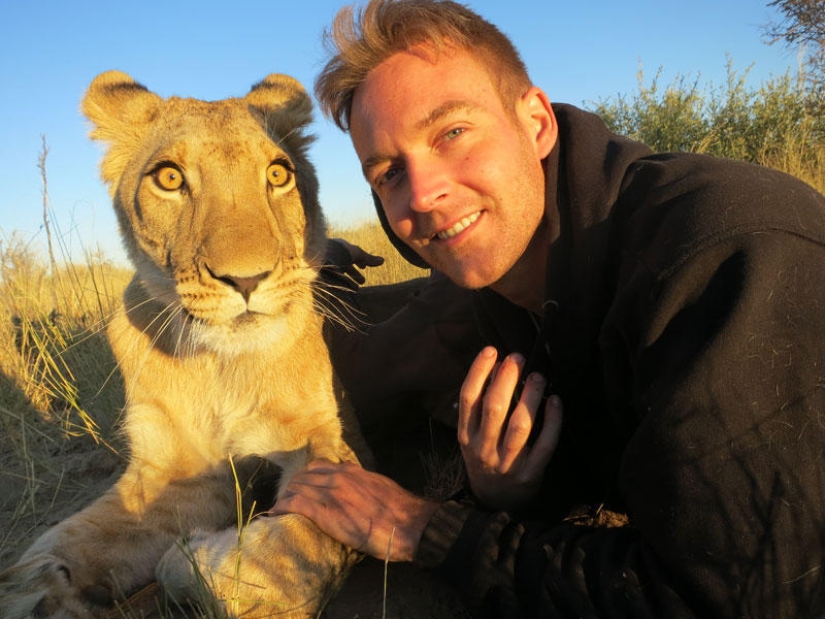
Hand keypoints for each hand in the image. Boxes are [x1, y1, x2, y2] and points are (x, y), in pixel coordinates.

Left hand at [270, 460, 437, 561]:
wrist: (409, 524)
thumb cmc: (400, 511)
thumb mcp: (381, 486)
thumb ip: (364, 482)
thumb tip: (358, 482)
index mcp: (353, 472)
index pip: (319, 466)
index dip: (306, 477)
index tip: (300, 486)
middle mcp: (340, 478)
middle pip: (304, 476)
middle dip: (292, 488)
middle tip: (285, 501)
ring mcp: (333, 494)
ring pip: (297, 487)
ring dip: (285, 498)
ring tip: (278, 508)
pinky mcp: (328, 513)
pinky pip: (296, 503)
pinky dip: (283, 507)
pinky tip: (275, 514)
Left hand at [321, 237, 384, 290]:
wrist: (320, 255)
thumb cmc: (340, 251)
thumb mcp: (358, 254)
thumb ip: (369, 259)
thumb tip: (383, 260)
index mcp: (340, 248)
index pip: (351, 255)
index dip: (359, 262)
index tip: (364, 268)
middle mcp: (332, 256)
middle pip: (345, 266)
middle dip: (354, 274)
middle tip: (362, 283)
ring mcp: (325, 265)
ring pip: (337, 274)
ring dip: (347, 282)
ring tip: (355, 291)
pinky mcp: (319, 274)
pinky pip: (329, 281)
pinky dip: (336, 286)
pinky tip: (342, 292)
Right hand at [458, 347, 562, 509]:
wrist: (495, 502)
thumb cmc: (485, 457)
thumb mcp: (473, 435)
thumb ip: (480, 407)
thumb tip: (496, 365)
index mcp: (467, 435)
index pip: (468, 398)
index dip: (478, 372)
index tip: (491, 350)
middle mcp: (483, 448)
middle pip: (494, 409)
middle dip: (506, 379)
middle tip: (517, 358)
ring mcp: (507, 463)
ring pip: (519, 426)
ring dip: (530, 397)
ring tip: (538, 376)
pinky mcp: (530, 474)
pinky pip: (545, 445)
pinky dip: (552, 421)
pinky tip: (555, 401)